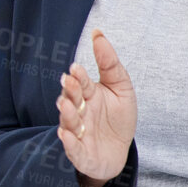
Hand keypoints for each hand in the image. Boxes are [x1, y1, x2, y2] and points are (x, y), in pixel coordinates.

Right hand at [56, 30, 136, 186]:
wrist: (120, 150)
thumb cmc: (118, 117)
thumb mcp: (121, 87)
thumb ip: (109, 62)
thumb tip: (97, 33)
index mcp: (87, 95)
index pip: (81, 83)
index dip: (79, 76)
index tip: (77, 67)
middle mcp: (79, 113)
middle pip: (71, 100)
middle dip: (70, 91)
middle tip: (70, 82)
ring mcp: (78, 133)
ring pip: (69, 123)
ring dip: (66, 114)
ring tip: (66, 104)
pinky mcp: (81, 153)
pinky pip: (73, 148)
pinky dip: (69, 142)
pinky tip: (66, 135)